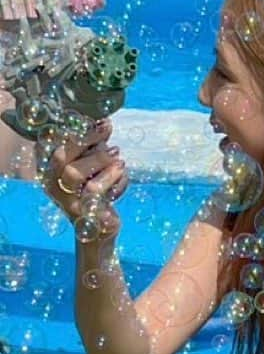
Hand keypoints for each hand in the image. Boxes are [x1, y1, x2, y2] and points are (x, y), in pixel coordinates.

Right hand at [42, 119, 127, 239]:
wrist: (99, 232)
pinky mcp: (84, 214)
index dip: (78, 131)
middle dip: (88, 141)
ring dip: (101, 161)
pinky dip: (114, 180)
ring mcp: (66, 200)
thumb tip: (105, 124)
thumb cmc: (96, 196)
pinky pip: (96, 191)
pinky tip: (123, 175)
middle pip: (62, 157)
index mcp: (50, 170)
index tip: (101, 121)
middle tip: (109, 131)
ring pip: (76, 174)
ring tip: (120, 159)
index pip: (56, 144)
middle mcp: (53, 185)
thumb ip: (95, 150)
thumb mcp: (94, 170)